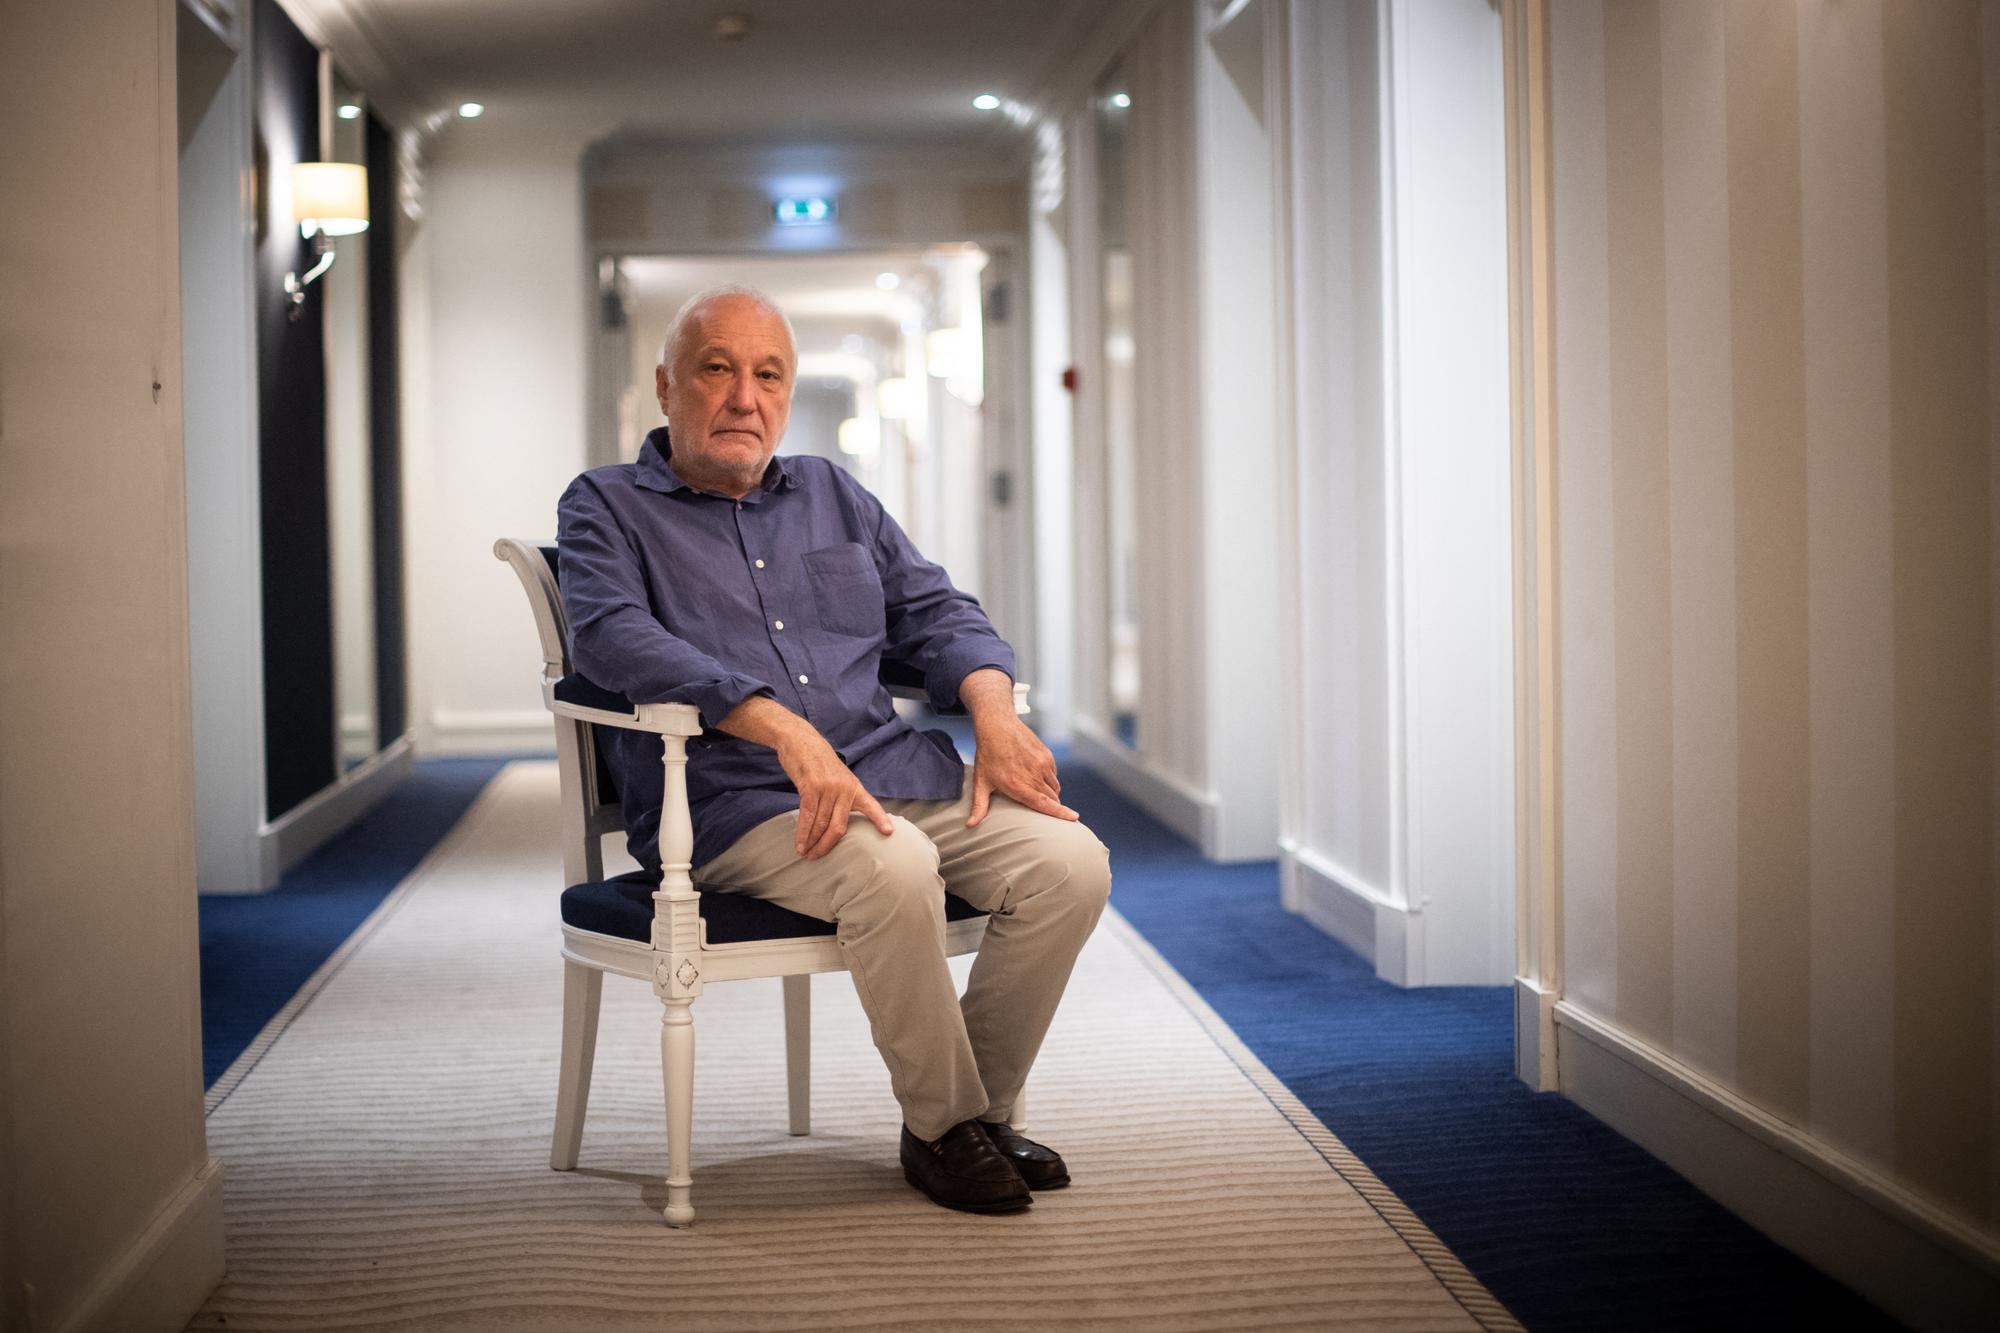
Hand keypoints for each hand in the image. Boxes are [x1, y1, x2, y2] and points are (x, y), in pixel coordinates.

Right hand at [776, 731, 895, 858]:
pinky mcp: (810, 788)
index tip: (889, 832)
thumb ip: (843, 796)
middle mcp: (844, 789)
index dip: (880, 819)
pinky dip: (803, 833)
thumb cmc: (819, 762)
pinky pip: (807, 816)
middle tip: (817, 857)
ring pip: (821, 823)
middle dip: (827, 845)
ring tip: (806, 853)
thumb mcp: (839, 777)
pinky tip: (800, 844)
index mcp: (854, 787)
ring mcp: (828, 788)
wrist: (802, 741)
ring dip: (812, 842)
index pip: (871, 805)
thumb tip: (841, 820)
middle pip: (839, 826)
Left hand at [969, 714, 1077, 827]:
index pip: (1045, 803)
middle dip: (1052, 806)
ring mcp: (1043, 764)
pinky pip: (1054, 774)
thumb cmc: (988, 755)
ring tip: (1036, 792)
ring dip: (1050, 794)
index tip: (1074, 818)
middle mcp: (1034, 775)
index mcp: (1019, 785)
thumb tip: (970, 826)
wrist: (998, 726)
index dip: (1061, 813)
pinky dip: (1049, 780)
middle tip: (1043, 809)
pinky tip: (1036, 778)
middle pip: (1052, 798)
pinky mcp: (1047, 755)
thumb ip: (979, 806)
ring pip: (1055, 787)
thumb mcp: (981, 782)